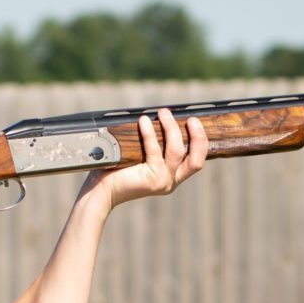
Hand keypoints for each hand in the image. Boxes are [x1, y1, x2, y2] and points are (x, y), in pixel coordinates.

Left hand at [89, 108, 207, 208]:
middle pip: (196, 159)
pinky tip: (144, 121)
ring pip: (176, 151)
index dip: (202, 142)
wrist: (102, 190)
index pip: (197, 160)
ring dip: (171, 128)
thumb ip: (156, 144)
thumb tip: (162, 117)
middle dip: (198, 137)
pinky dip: (149, 133)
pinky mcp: (151, 179)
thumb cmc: (118, 170)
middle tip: (191, 119)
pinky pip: (154, 150)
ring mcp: (162, 181)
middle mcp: (171, 181)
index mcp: (172, 176)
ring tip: (163, 113)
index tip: (195, 122)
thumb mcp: (142, 156)